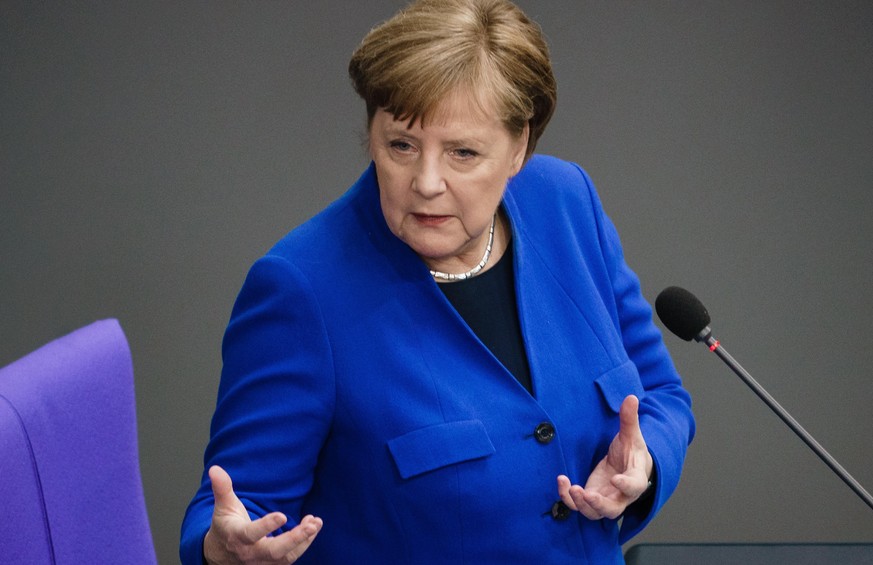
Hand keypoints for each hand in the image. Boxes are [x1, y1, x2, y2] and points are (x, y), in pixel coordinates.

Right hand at [203, 465, 322, 564]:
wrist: (221, 555)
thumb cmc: (226, 527)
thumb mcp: (223, 507)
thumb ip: (222, 488)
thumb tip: (215, 468)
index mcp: (237, 537)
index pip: (251, 534)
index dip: (266, 526)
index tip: (282, 515)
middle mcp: (250, 553)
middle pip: (274, 551)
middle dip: (294, 539)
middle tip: (310, 525)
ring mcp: (262, 562)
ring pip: (286, 557)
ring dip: (304, 541)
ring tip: (315, 523)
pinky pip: (291, 558)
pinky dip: (304, 544)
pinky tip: (313, 529)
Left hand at [556, 394, 652, 519]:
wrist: (628, 465)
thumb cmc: (632, 452)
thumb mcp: (631, 434)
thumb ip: (630, 419)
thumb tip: (631, 398)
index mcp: (635, 478)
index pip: (634, 487)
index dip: (626, 486)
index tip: (616, 479)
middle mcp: (621, 495)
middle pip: (613, 509)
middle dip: (598, 504)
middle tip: (586, 494)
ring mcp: (605, 499)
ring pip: (594, 512)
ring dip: (581, 504)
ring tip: (570, 488)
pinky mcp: (590, 497)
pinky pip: (578, 505)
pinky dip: (568, 498)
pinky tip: (561, 481)